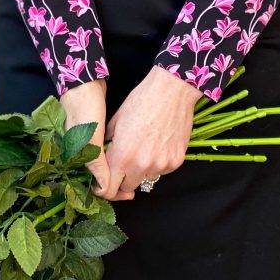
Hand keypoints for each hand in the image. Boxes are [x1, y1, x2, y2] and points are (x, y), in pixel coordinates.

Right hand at [59, 79, 134, 200]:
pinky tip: (132, 155)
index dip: (112, 191)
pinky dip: (120, 156)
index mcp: (80, 158)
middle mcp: (84, 154)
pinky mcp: (98, 134)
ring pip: (108, 166)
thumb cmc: (85, 108)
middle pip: (103, 178)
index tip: (129, 193)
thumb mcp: (90, 136)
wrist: (83, 83)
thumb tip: (103, 188)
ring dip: (121, 170)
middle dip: (119, 183)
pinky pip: (110, 152)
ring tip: (138, 171)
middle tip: (136, 185)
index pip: (97, 184)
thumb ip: (96, 162)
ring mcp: (90, 144)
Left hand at [99, 65, 202, 200]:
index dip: (106, 186)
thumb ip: (107, 143)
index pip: (109, 188)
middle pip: (128, 187)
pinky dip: (159, 162)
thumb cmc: (142, 100)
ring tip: (145, 146)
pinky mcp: (176, 162)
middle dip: (124, 177)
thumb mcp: (116, 120)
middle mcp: (141, 166)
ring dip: (142, 169)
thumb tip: (103, 154)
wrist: (172, 90)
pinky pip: (163, 170)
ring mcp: (161, 165)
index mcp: (122, 156)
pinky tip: (160, 143)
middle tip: (126, 160)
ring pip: (146, 178)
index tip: (106, 181)